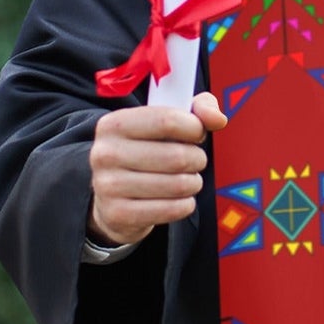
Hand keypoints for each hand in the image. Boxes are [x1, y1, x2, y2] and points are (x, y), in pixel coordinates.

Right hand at [87, 91, 227, 246]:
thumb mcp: (165, 121)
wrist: (111, 197)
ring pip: (178, 185)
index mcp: (114, 124)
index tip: (197, 134)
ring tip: (187, 180)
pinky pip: (172, 209)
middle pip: (177, 156)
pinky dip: (185, 204)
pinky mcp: (118, 214)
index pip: (168, 120)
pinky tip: (179, 199)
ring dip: (193, 183)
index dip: (195, 128)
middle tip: (194, 161)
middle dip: (197, 159)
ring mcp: (108, 186)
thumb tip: (218, 119)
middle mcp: (105, 153)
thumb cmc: (147, 151)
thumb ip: (197, 109)